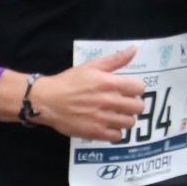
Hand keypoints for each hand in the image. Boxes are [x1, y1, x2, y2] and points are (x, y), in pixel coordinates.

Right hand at [30, 48, 146, 141]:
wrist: (47, 101)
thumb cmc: (69, 82)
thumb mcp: (91, 66)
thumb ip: (115, 59)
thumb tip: (134, 49)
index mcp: (110, 83)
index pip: (139, 88)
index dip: (135, 88)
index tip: (128, 90)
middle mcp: (109, 101)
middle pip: (138, 107)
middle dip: (133, 104)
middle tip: (122, 103)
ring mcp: (103, 119)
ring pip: (130, 122)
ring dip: (125, 118)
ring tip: (115, 115)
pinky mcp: (96, 132)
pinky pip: (118, 136)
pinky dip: (115, 132)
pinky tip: (107, 125)